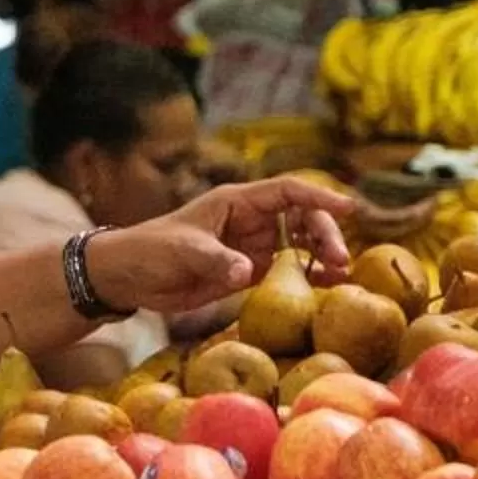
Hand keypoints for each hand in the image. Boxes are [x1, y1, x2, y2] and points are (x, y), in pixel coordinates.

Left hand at [89, 176, 355, 314]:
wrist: (127, 278)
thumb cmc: (150, 250)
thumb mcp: (182, 251)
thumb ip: (216, 259)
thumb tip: (248, 271)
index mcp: (237, 202)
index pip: (288, 192)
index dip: (320, 198)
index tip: (350, 208)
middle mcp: (251, 221)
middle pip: (303, 219)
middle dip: (326, 234)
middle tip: (339, 259)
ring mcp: (252, 247)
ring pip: (300, 245)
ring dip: (322, 256)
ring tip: (340, 274)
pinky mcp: (249, 273)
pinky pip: (286, 272)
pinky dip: (307, 277)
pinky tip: (326, 287)